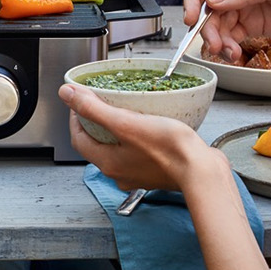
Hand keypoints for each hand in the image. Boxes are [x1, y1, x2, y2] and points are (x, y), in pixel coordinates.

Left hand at [59, 83, 216, 191]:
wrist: (204, 173)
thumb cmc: (170, 150)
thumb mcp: (126, 123)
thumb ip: (94, 109)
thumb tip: (67, 95)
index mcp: (108, 163)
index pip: (78, 139)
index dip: (75, 118)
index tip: (80, 101)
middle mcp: (120, 173)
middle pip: (98, 144)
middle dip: (96, 122)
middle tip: (102, 102)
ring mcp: (139, 174)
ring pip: (119, 148)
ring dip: (118, 129)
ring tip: (126, 110)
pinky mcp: (157, 172)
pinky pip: (138, 152)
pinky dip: (137, 137)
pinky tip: (149, 125)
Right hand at [185, 0, 270, 62]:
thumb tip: (212, 1)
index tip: (190, 18)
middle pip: (212, 6)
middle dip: (209, 26)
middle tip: (212, 44)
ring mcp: (248, 6)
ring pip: (221, 23)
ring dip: (219, 39)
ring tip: (227, 53)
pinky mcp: (256, 25)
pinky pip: (234, 35)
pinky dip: (230, 46)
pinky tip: (234, 54)